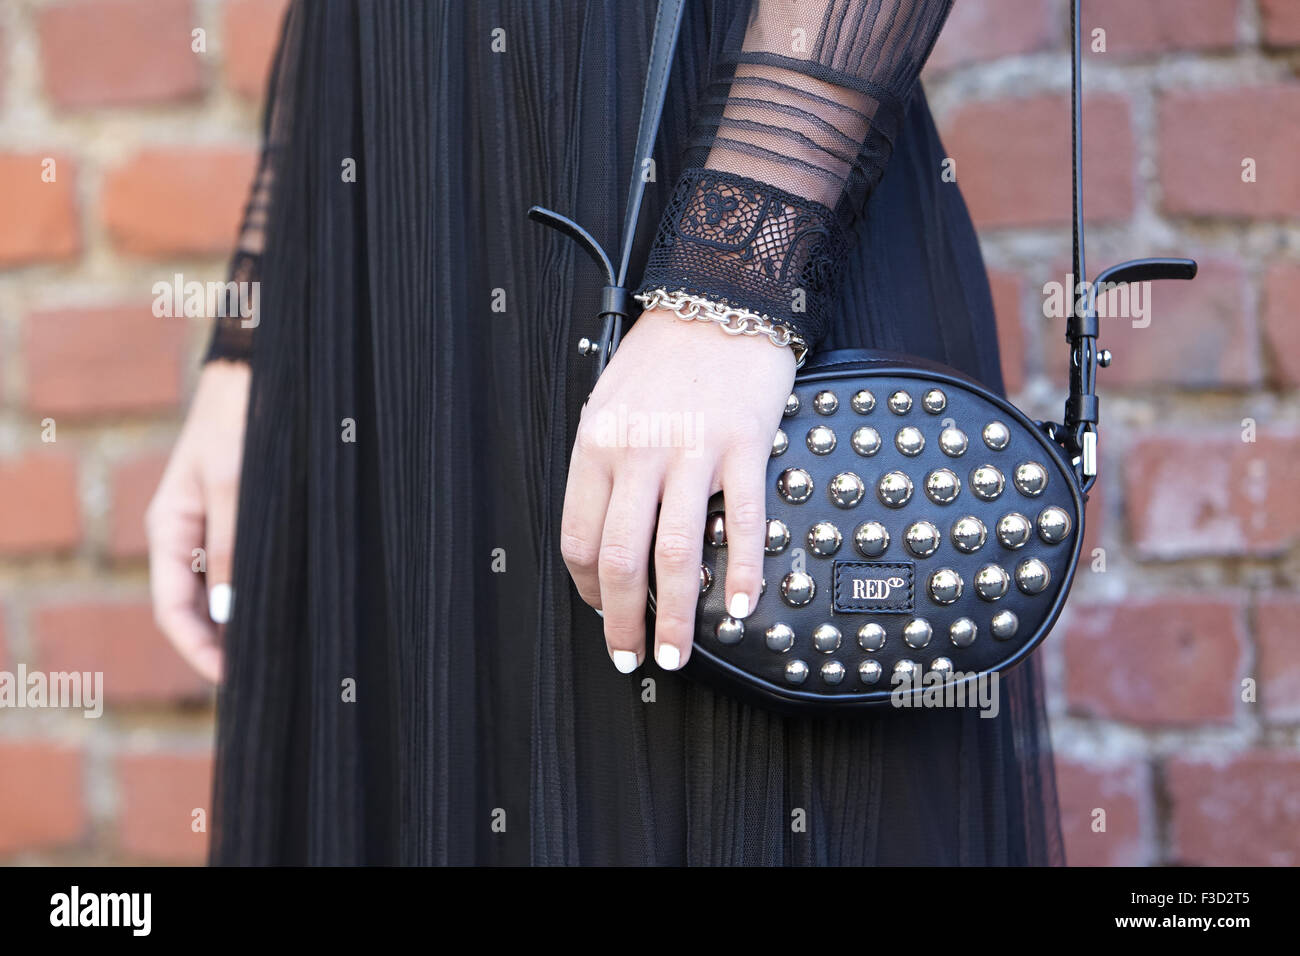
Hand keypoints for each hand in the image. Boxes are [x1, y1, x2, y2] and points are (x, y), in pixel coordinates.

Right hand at [146, 361, 249, 682]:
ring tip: (281, 654)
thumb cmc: (242, 420)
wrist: (258, 371)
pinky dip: (257, 592)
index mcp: (169, 529)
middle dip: (223, 646)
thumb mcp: (236, 486)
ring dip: (243, 623)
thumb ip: (232, 550)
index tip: (233, 680)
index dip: (199, 651)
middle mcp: (186, 534)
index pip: (174, 610)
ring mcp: (212, 526)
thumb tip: (226, 615)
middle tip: (266, 679)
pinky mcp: (240, 516)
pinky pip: (242, 566)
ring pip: (222, 591)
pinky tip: (286, 610)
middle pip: (196, 609)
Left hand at [561, 309, 795, 671]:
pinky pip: (741, 521)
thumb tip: (607, 533)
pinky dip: (743, 571)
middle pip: (621, 558)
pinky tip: (743, 602)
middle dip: (624, 622)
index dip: (586, 590)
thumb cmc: (664, 353)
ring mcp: (691, 450)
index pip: (579, 537)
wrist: (721, 298)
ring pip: (676, 553)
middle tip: (634, 656)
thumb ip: (604, 466)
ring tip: (679, 652)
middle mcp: (638, 452)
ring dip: (676, 616)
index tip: (601, 615)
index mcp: (596, 444)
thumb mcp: (608, 403)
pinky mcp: (742, 445)